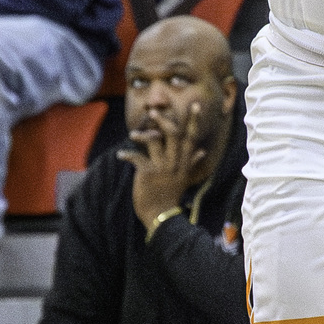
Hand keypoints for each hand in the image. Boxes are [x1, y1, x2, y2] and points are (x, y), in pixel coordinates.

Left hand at [122, 101, 209, 230]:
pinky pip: (136, 156)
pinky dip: (126, 154)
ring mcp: (162, 167)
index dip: (194, 121)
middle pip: (173, 134)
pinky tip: (120, 156)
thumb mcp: (185, 179)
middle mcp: (175, 162)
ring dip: (141, 135)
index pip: (192, 138)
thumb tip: (203, 151)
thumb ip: (193, 163)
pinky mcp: (147, 172)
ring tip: (133, 135)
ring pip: (153, 141)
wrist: (161, 216)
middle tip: (153, 112)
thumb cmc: (171, 196)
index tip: (195, 106)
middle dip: (163, 120)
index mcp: (185, 163)